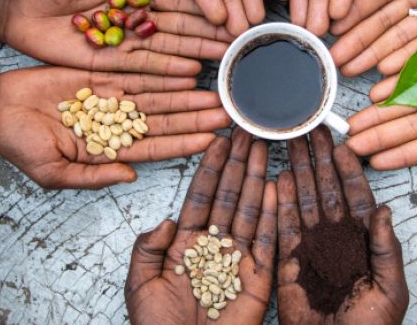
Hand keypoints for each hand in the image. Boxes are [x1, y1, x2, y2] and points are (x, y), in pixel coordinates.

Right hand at [0, 66, 230, 188]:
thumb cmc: (18, 144)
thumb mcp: (51, 171)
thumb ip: (92, 175)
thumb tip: (129, 176)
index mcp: (109, 151)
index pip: (156, 149)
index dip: (184, 144)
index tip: (212, 139)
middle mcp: (117, 125)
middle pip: (166, 121)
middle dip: (196, 117)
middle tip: (226, 110)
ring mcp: (112, 99)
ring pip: (158, 96)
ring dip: (187, 94)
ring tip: (214, 90)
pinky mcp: (102, 75)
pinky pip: (137, 72)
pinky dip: (161, 71)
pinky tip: (185, 69)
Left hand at [4, 0, 232, 74]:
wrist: (16, 10)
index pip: (173, 3)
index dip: (200, 9)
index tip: (225, 13)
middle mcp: (133, 22)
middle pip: (177, 30)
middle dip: (206, 36)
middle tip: (235, 43)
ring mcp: (123, 45)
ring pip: (166, 51)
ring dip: (195, 56)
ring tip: (222, 60)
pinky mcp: (109, 64)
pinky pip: (142, 69)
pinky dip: (166, 73)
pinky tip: (190, 75)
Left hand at [125, 128, 276, 323]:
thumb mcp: (139, 285)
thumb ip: (147, 248)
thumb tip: (166, 220)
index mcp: (185, 245)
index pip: (200, 196)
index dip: (209, 168)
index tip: (217, 140)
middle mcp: (214, 246)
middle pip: (228, 195)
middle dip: (237, 163)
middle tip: (245, 132)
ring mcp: (239, 259)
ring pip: (249, 208)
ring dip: (256, 177)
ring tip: (262, 147)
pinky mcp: (260, 277)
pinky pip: (268, 239)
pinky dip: (273, 212)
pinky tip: (276, 185)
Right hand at [277, 126, 407, 323]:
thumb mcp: (390, 289)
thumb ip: (387, 248)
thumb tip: (385, 209)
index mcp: (365, 242)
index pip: (357, 196)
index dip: (349, 169)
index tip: (342, 142)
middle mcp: (338, 239)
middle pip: (326, 190)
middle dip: (319, 159)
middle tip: (311, 129)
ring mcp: (312, 248)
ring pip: (303, 201)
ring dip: (298, 172)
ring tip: (292, 143)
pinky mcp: (289, 262)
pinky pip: (283, 226)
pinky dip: (280, 202)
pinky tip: (279, 178)